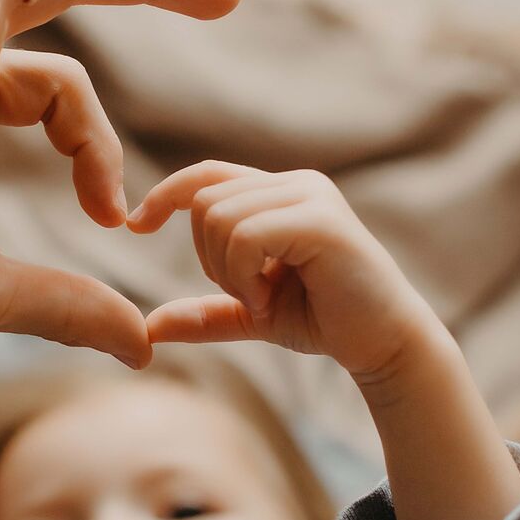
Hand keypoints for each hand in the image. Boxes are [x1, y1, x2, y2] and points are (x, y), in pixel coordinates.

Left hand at [129, 162, 442, 380]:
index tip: (136, 225)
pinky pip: (245, 235)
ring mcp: (310, 196)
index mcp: (279, 193)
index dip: (165, 195)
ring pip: (219, 217)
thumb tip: (148, 328)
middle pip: (204, 201)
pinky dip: (243, 276)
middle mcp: (295, 183)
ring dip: (227, 271)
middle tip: (247, 295)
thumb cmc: (324, 322)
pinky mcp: (321, 220)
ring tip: (262, 298)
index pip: (206, 175)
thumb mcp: (251, 315)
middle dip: (208, 258)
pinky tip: (268, 299)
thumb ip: (205, 314)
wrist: (383, 345)